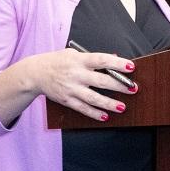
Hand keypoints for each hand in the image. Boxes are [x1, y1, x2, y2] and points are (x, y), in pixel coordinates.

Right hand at [0, 49, 137, 125]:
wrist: (35, 73)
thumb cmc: (58, 61)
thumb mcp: (74, 54)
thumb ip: (93, 58)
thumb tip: (114, 59)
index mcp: (79, 60)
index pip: (101, 60)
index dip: (117, 63)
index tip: (131, 66)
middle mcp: (76, 74)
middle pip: (101, 81)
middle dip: (119, 86)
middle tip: (133, 89)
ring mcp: (71, 88)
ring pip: (93, 98)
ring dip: (109, 104)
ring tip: (122, 107)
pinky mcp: (66, 100)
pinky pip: (82, 108)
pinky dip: (94, 113)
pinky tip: (105, 116)